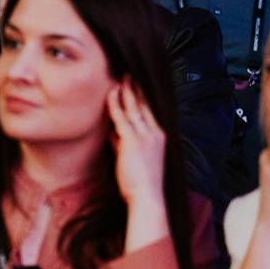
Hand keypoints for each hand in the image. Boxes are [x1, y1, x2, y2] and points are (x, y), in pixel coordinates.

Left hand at [107, 79, 165, 206]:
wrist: (147, 197)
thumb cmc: (139, 180)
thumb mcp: (131, 156)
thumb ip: (122, 142)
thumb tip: (112, 131)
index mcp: (159, 136)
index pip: (150, 110)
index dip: (142, 95)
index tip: (135, 81)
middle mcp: (155, 133)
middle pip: (144, 104)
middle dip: (135, 87)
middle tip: (128, 72)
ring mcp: (145, 137)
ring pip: (134, 108)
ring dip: (126, 91)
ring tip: (119, 76)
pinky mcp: (133, 142)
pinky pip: (122, 118)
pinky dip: (115, 104)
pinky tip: (110, 94)